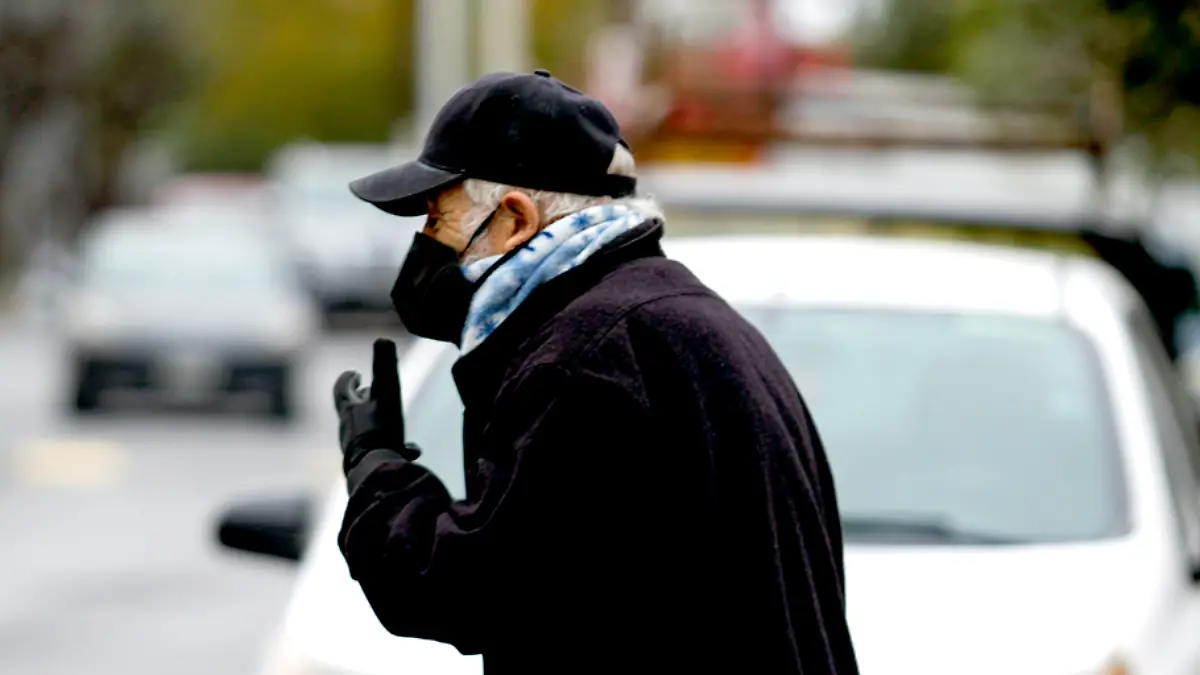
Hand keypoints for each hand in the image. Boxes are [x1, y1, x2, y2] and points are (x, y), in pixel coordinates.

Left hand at [333, 338, 419, 469]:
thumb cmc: (380, 429)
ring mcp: (353, 448)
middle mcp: (348, 428)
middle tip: (369, 394)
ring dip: (376, 425)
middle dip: (362, 401)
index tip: (355, 373)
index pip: (342, 389)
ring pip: (364, 432)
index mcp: (350, 410)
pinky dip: (389, 448)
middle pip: (351, 410)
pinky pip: (376, 452)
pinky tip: (408, 452)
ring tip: (394, 426)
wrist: (375, 468)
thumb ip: (385, 364)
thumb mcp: (386, 392)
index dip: (348, 380)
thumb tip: (383, 339)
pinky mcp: (364, 465)